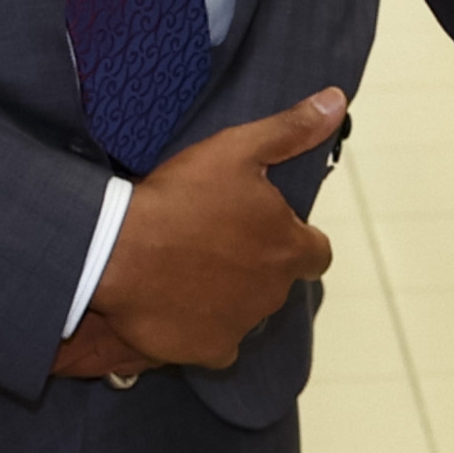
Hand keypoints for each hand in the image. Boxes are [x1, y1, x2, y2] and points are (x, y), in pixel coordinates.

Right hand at [73, 88, 345, 375]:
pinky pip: (217, 344)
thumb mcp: (236, 150)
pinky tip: (178, 304)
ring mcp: (241, 326)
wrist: (117, 251)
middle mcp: (273, 294)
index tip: (261, 227)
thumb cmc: (179, 198)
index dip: (293, 239)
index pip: (316, 253)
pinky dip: (204, 328)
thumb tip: (336, 101)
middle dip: (256, 265)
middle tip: (214, 241)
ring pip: (246, 312)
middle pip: (277, 282)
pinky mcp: (208, 351)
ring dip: (230, 295)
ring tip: (189, 268)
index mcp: (288, 248)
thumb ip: (291, 131)